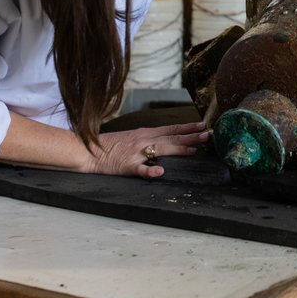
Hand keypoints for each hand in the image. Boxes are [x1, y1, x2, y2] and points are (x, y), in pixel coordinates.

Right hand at [85, 122, 209, 178]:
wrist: (87, 150)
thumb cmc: (110, 145)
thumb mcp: (132, 137)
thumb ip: (149, 138)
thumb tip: (167, 139)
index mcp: (145, 134)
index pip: (171, 129)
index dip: (188, 128)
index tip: (204, 125)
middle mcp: (143, 140)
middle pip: (171, 138)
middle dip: (191, 137)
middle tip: (208, 135)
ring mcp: (135, 153)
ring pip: (161, 150)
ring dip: (179, 149)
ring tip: (195, 150)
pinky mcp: (126, 166)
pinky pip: (139, 169)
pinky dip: (150, 170)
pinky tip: (160, 172)